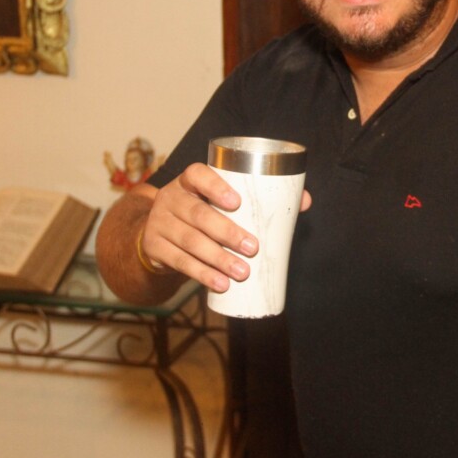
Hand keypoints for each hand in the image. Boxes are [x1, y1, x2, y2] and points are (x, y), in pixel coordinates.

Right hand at [141, 163, 311, 292]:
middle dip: (226, 232)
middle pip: (197, 213)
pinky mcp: (153, 248)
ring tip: (242, 271)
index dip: (215, 186)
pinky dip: (201, 274)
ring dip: (217, 258)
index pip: (197, 174)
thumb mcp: (220, 201)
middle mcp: (170, 197)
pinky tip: (220, 283)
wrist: (159, 232)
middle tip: (252, 248)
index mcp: (189, 180)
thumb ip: (260, 198)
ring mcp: (159, 223)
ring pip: (189, 240)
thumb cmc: (204, 211)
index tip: (237, 202)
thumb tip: (304, 201)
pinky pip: (179, 262)